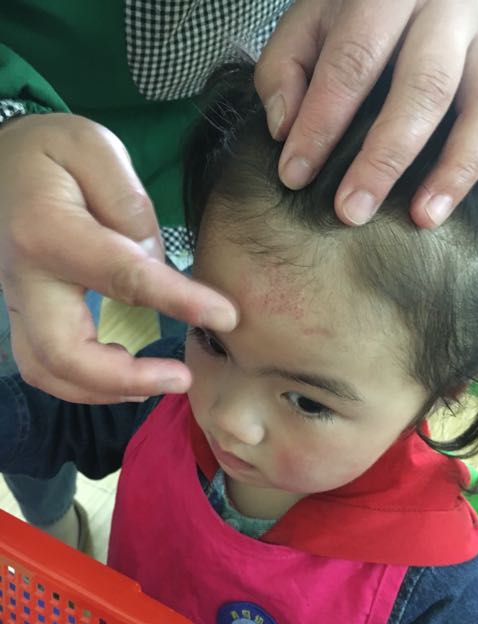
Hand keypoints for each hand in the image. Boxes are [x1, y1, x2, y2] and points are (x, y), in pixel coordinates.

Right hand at [0, 114, 236, 401]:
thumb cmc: (49, 152)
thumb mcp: (94, 149)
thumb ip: (128, 206)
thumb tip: (155, 266)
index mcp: (47, 230)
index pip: (123, 276)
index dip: (178, 301)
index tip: (227, 317)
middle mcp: (23, 278)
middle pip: (64, 354)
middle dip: (125, 378)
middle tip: (181, 377)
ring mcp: (16, 302)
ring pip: (48, 371)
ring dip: (104, 389)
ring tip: (158, 380)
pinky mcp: (22, 313)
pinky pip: (46, 364)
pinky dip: (87, 382)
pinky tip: (125, 374)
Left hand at [255, 0, 477, 226]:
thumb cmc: (350, 21)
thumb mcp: (307, 29)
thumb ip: (284, 71)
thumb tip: (284, 129)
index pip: (353, 60)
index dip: (322, 122)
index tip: (295, 176)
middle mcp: (445, 7)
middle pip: (422, 86)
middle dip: (383, 157)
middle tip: (351, 211)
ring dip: (449, 168)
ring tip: (420, 217)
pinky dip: (471, 167)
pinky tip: (441, 206)